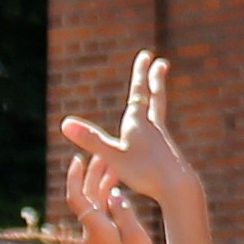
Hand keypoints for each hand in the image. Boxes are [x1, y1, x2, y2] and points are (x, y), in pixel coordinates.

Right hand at [59, 51, 204, 220]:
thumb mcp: (113, 156)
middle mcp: (153, 127)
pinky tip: (156, 132)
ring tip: (157, 92)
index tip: (146, 55)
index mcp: (138, 123)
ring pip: (159, 113)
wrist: (178, 188)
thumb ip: (91, 139)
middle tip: (162, 63)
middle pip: (156, 97)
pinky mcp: (167, 153)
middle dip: (156, 79)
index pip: (139, 92)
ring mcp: (162, 140)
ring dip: (157, 98)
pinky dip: (156, 123)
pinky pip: (160, 131)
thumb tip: (65, 123)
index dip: (141, 73)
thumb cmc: (146, 172)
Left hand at [62, 153, 157, 243]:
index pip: (76, 195)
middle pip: (85, 198)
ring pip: (94, 207)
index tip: (79, 158)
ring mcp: (97, 241)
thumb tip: (113, 193)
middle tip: (104, 157)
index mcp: (95, 227)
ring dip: (101, 187)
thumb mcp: (136, 236)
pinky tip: (118, 195)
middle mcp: (91, 233)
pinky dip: (107, 201)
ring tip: (115, 170)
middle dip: (92, 175)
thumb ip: (123, 211)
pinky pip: (101, 217)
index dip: (74, 176)